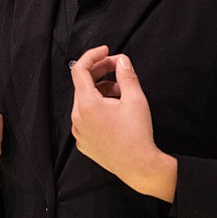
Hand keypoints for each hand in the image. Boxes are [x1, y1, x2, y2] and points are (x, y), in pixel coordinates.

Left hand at [70, 45, 175, 201]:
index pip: (79, 69)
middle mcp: (77, 117)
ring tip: (122, 92)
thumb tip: (122, 60)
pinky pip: (86, 117)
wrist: (139, 167)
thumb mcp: (136, 99)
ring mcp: (78, 130)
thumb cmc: (138, 134)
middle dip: (101, 72)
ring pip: (85, 101)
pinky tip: (116, 110)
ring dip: (101, 90)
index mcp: (87, 104)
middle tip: (119, 68)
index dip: (92, 55)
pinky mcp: (83, 141)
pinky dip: (98, 108)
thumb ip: (126, 75)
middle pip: (83, 84)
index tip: (106, 51)